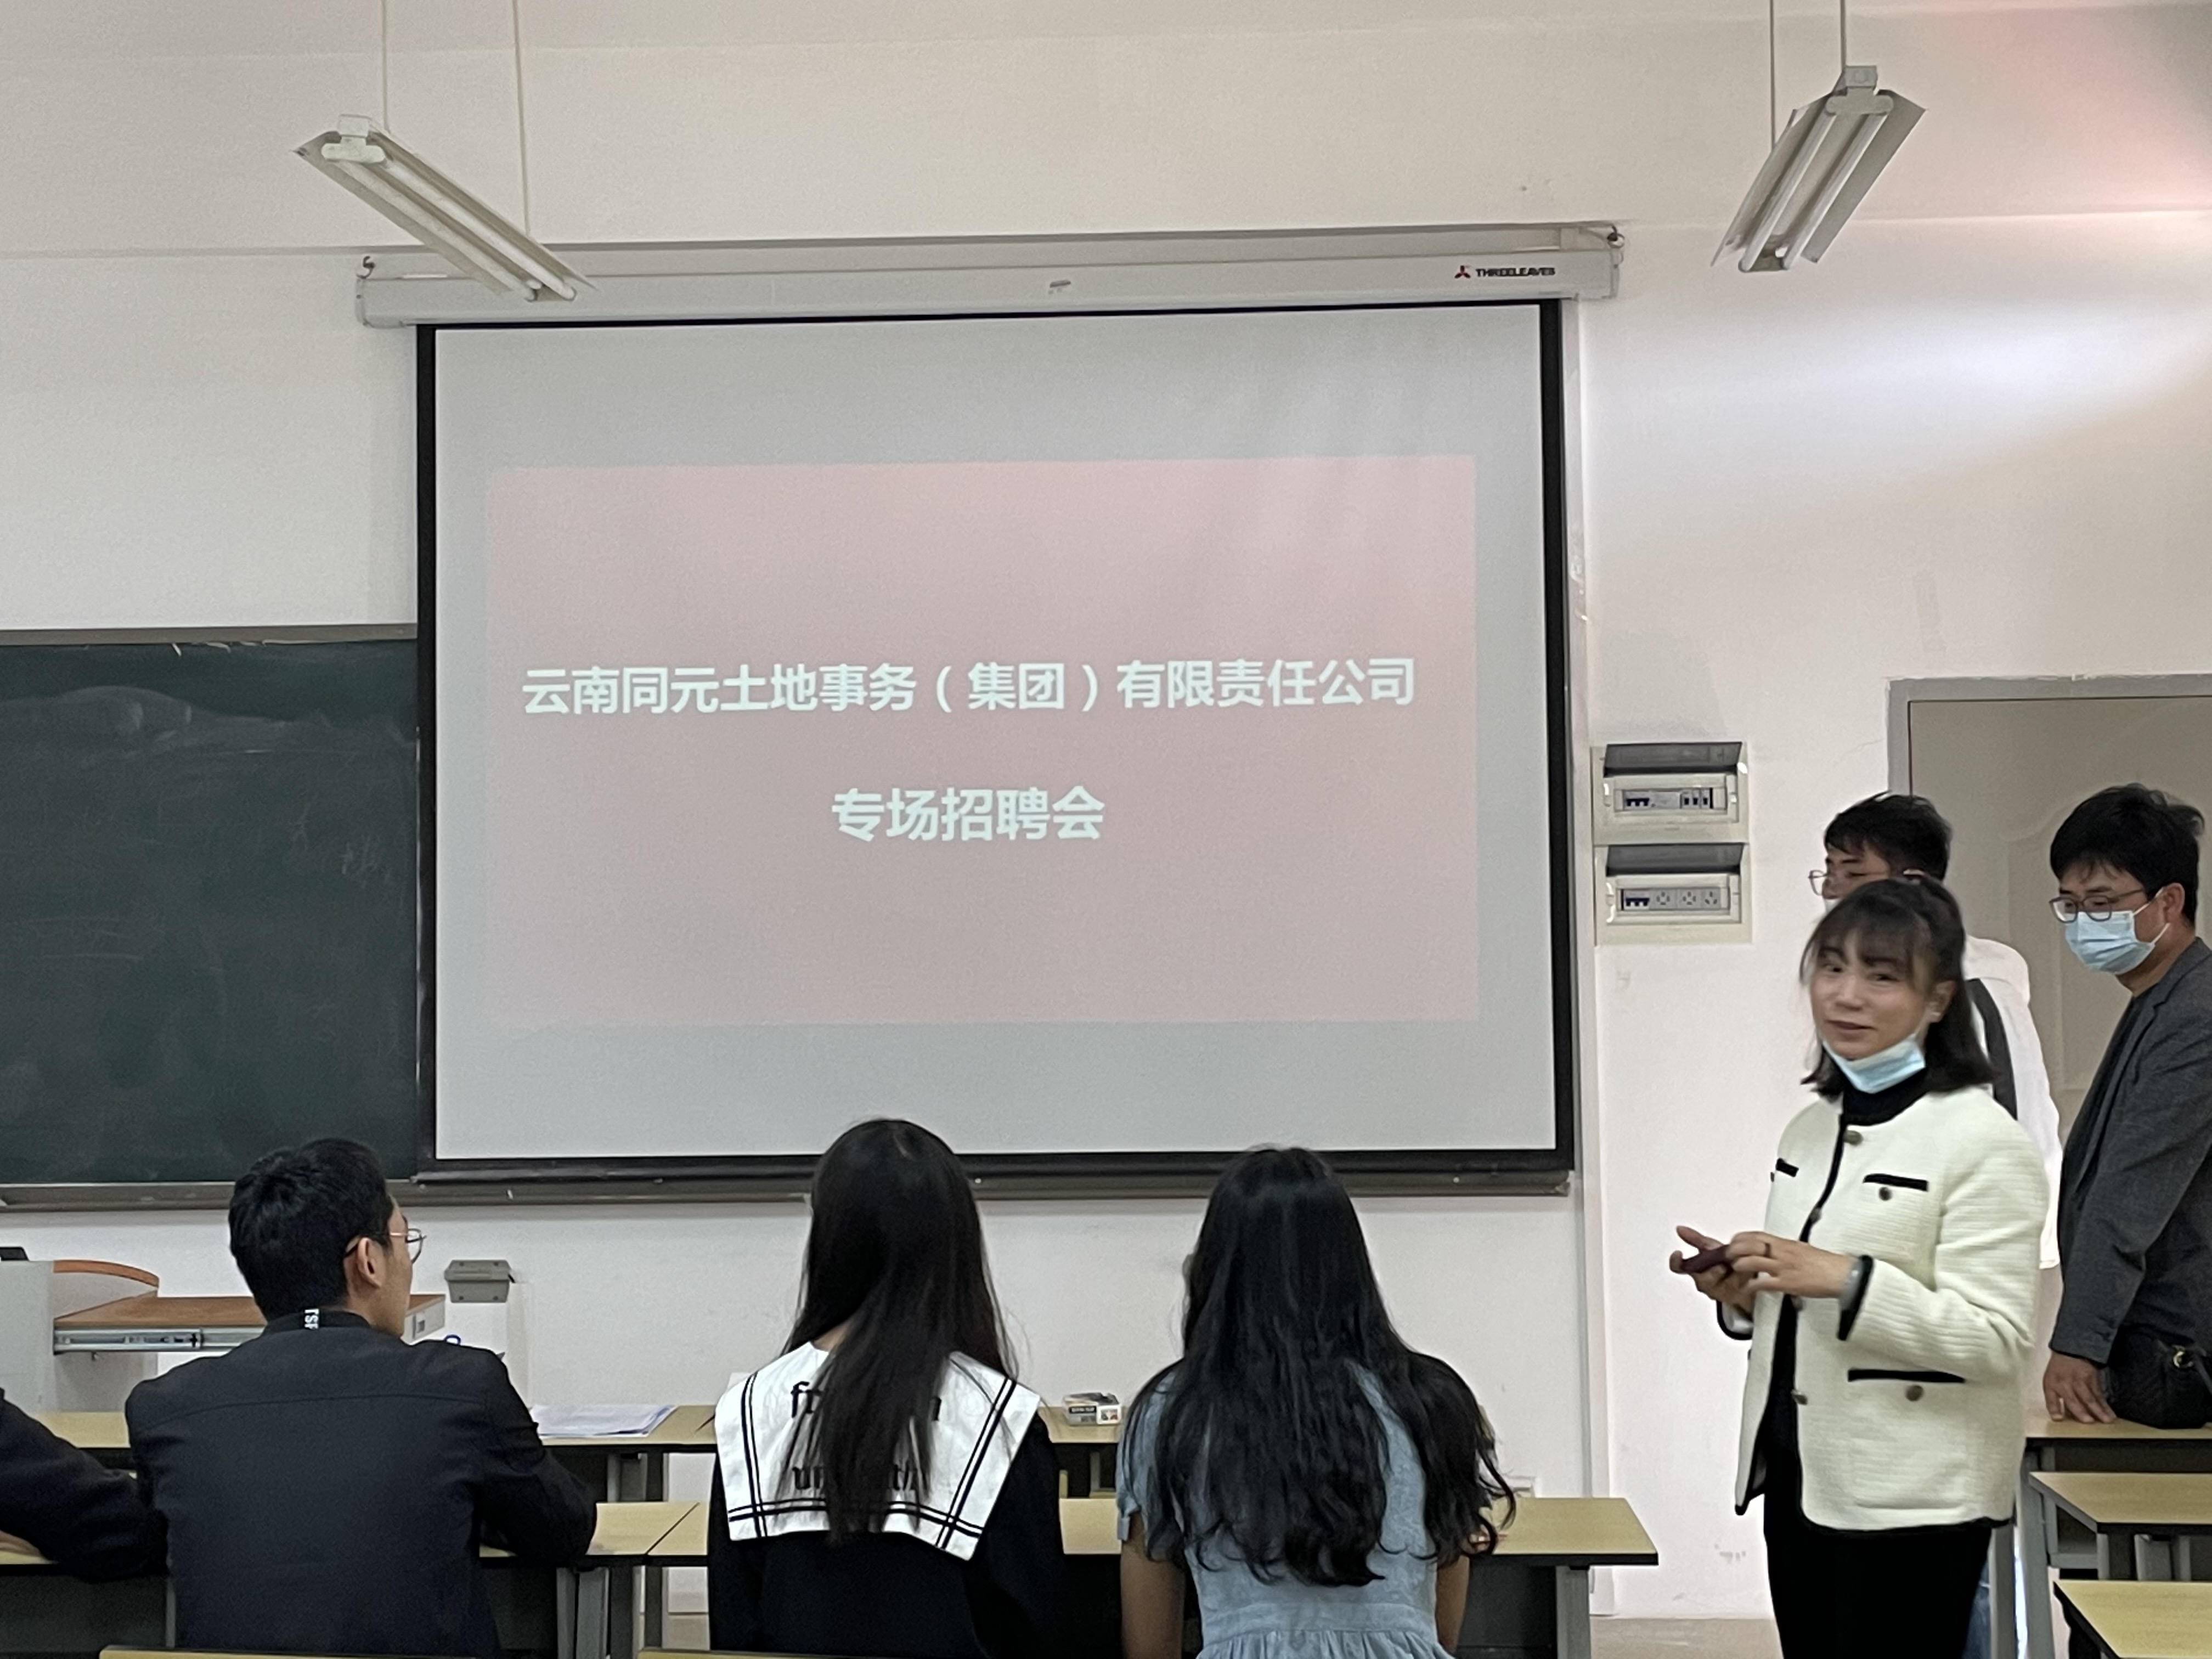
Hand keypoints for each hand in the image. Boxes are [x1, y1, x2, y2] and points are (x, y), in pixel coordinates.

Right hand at [1670, 1225, 1756, 1311]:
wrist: (1747, 1279)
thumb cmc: (1726, 1264)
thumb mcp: (1712, 1249)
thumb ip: (1696, 1239)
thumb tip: (1680, 1228)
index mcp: (1697, 1271)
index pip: (1679, 1268)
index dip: (1676, 1262)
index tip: (1679, 1253)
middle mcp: (1706, 1284)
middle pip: (1704, 1280)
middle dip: (1714, 1271)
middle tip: (1722, 1265)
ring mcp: (1721, 1292)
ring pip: (1725, 1284)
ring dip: (1734, 1273)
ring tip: (1742, 1264)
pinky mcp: (1738, 1296)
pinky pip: (1741, 1288)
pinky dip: (1746, 1278)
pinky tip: (1750, 1272)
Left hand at [1724, 1231, 1854, 1298]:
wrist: (1840, 1274)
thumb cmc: (1824, 1263)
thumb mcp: (1801, 1249)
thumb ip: (1784, 1248)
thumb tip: (1773, 1248)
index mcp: (1785, 1243)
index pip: (1756, 1235)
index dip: (1740, 1238)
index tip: (1733, 1241)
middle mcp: (1782, 1252)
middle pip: (1749, 1246)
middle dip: (1734, 1250)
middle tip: (1727, 1256)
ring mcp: (1783, 1267)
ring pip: (1752, 1262)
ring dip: (1739, 1266)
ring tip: (1736, 1270)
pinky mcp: (1787, 1283)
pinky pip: (1764, 1283)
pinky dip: (1752, 1286)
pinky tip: (1747, 1288)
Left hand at [2044, 1353, 2115, 1423]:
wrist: (2071, 1352)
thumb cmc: (2059, 1371)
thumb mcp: (2050, 1382)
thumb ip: (2054, 1399)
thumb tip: (2060, 1417)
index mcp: (2051, 1384)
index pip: (2050, 1398)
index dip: (2053, 1408)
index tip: (2058, 1418)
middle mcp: (2065, 1384)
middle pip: (2072, 1399)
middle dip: (2080, 1411)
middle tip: (2088, 1421)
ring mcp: (2079, 1382)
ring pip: (2089, 1398)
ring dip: (2098, 1410)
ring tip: (2106, 1420)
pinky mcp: (2092, 1381)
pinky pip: (2099, 1395)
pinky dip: (2105, 1406)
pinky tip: (2111, 1414)